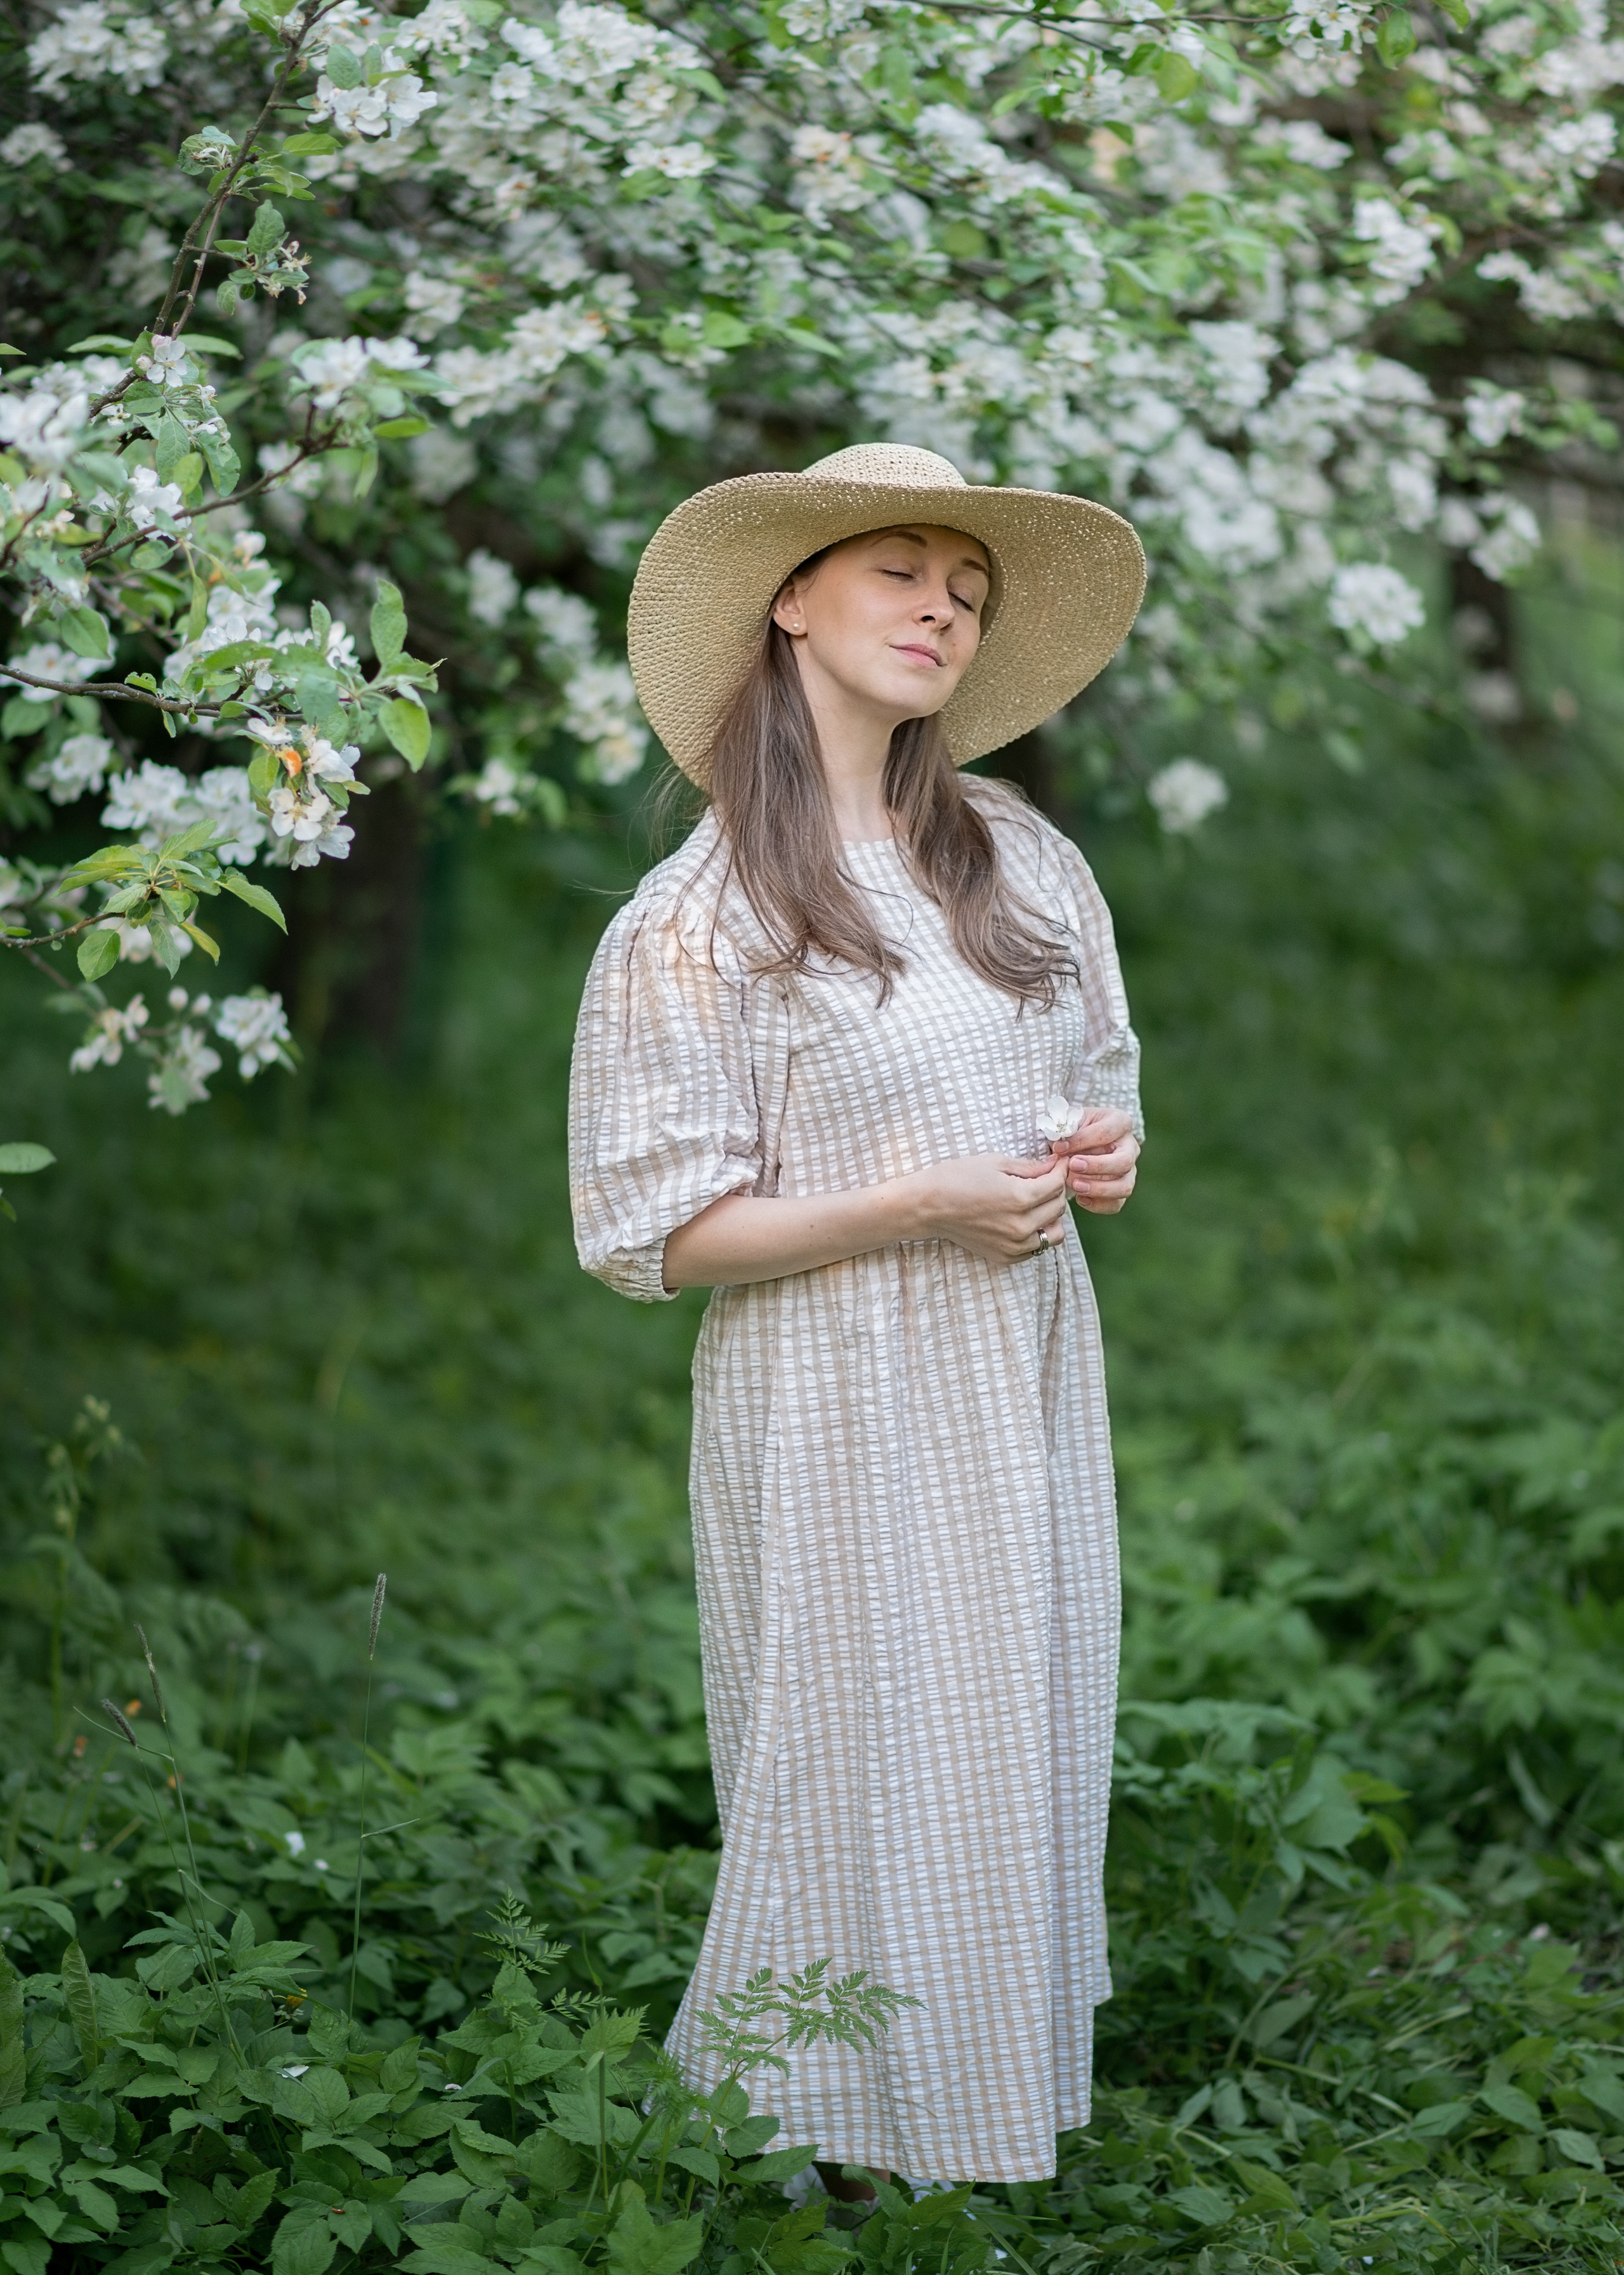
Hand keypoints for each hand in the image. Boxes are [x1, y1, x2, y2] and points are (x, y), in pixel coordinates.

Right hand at [910, 1152, 1069, 1262]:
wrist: (928, 1206)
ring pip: (1055, 1233)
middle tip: (1044, 1179)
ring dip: (1051, 1216)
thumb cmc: (957, 1178)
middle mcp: (1021, 1226)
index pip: (1057, 1184)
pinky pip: (1037, 1248)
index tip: (1059, 1163)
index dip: (1060, 1170)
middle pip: (1059, 1207)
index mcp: (1020, 1198)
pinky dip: (1037, 1234)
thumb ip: (1030, 1166)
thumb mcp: (995, 1162)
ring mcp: (1014, 1245)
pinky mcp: (1006, 1256)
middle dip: (1056, 1190)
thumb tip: (1055, 1165)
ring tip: (1037, 1203)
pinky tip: (1023, 1220)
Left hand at [1049, 1107, 1139, 1216]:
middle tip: (1072, 1166)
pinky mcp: (1121, 1189)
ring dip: (1099, 1189)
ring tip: (1075, 1186)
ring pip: (1125, 1186)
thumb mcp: (1068, 1121)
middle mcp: (1130, 1147)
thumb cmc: (1073, 1129)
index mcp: (1120, 1122)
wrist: (1076, 1142)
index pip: (1106, 1132)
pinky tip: (1079, 1198)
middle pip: (1124, 1161)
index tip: (1058, 1148)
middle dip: (1097, 1166)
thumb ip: (1064, 1131)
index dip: (1081, 1141)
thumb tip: (1059, 1148)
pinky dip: (1098, 1204)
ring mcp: (1129, 1170)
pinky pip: (1116, 1203)